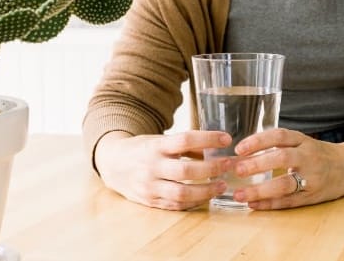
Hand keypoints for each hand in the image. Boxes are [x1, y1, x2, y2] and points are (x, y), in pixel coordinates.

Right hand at [95, 130, 233, 209]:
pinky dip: (194, 202)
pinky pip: (176, 205)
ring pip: (182, 193)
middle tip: (229, 164)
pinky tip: (207, 196)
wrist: (114, 164)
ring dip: (206, 190)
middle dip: (212, 168)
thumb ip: (184, 145)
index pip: (185, 140)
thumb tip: (214, 147)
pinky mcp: (150, 201)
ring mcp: (150, 186)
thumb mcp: (160, 139)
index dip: (208, 139)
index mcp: (156, 145)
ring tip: (222, 185)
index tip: (226, 139)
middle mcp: (152, 166)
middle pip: (186, 170)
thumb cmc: (143, 149)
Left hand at [229, 128, 343, 209]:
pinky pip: (289, 202)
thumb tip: (242, 152)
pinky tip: (253, 204)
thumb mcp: (301, 142)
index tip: (239, 148)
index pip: (279, 136)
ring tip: (240, 194)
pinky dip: (270, 204)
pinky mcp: (313, 196)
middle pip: (282, 157)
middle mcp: (308, 156)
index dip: (258, 140)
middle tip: (237, 170)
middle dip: (258, 164)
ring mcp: (312, 177)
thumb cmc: (317, 153)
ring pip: (286, 184)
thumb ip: (278, 145)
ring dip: (261, 190)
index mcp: (303, 140)